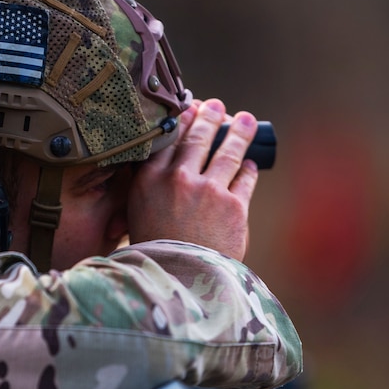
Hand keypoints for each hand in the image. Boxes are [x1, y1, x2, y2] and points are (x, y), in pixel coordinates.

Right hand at [127, 98, 259, 260]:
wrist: (178, 282)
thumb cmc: (155, 252)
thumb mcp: (138, 214)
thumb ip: (150, 186)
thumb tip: (170, 162)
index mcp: (149, 181)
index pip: (169, 138)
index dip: (182, 119)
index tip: (190, 107)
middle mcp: (178, 180)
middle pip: (199, 138)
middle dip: (210, 116)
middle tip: (217, 105)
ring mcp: (208, 192)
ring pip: (228, 152)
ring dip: (239, 132)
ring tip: (245, 121)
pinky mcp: (234, 207)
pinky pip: (244, 179)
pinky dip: (248, 169)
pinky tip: (251, 164)